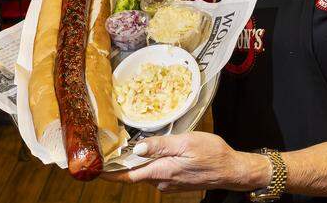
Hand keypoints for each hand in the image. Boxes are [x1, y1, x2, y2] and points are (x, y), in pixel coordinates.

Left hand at [101, 132, 268, 192]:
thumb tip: (137, 148)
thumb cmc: (212, 153)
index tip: (95, 170)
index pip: (128, 176)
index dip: (110, 174)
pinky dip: (152, 164)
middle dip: (123, 164)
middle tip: (111, 149)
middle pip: (135, 173)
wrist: (231, 170)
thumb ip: (160, 146)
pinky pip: (158, 173)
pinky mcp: (176, 182)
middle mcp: (162, 181)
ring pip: (147, 172)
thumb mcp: (185, 142)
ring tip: (132, 147)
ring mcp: (169, 184)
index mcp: (162, 170)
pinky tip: (157, 152)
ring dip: (139, 162)